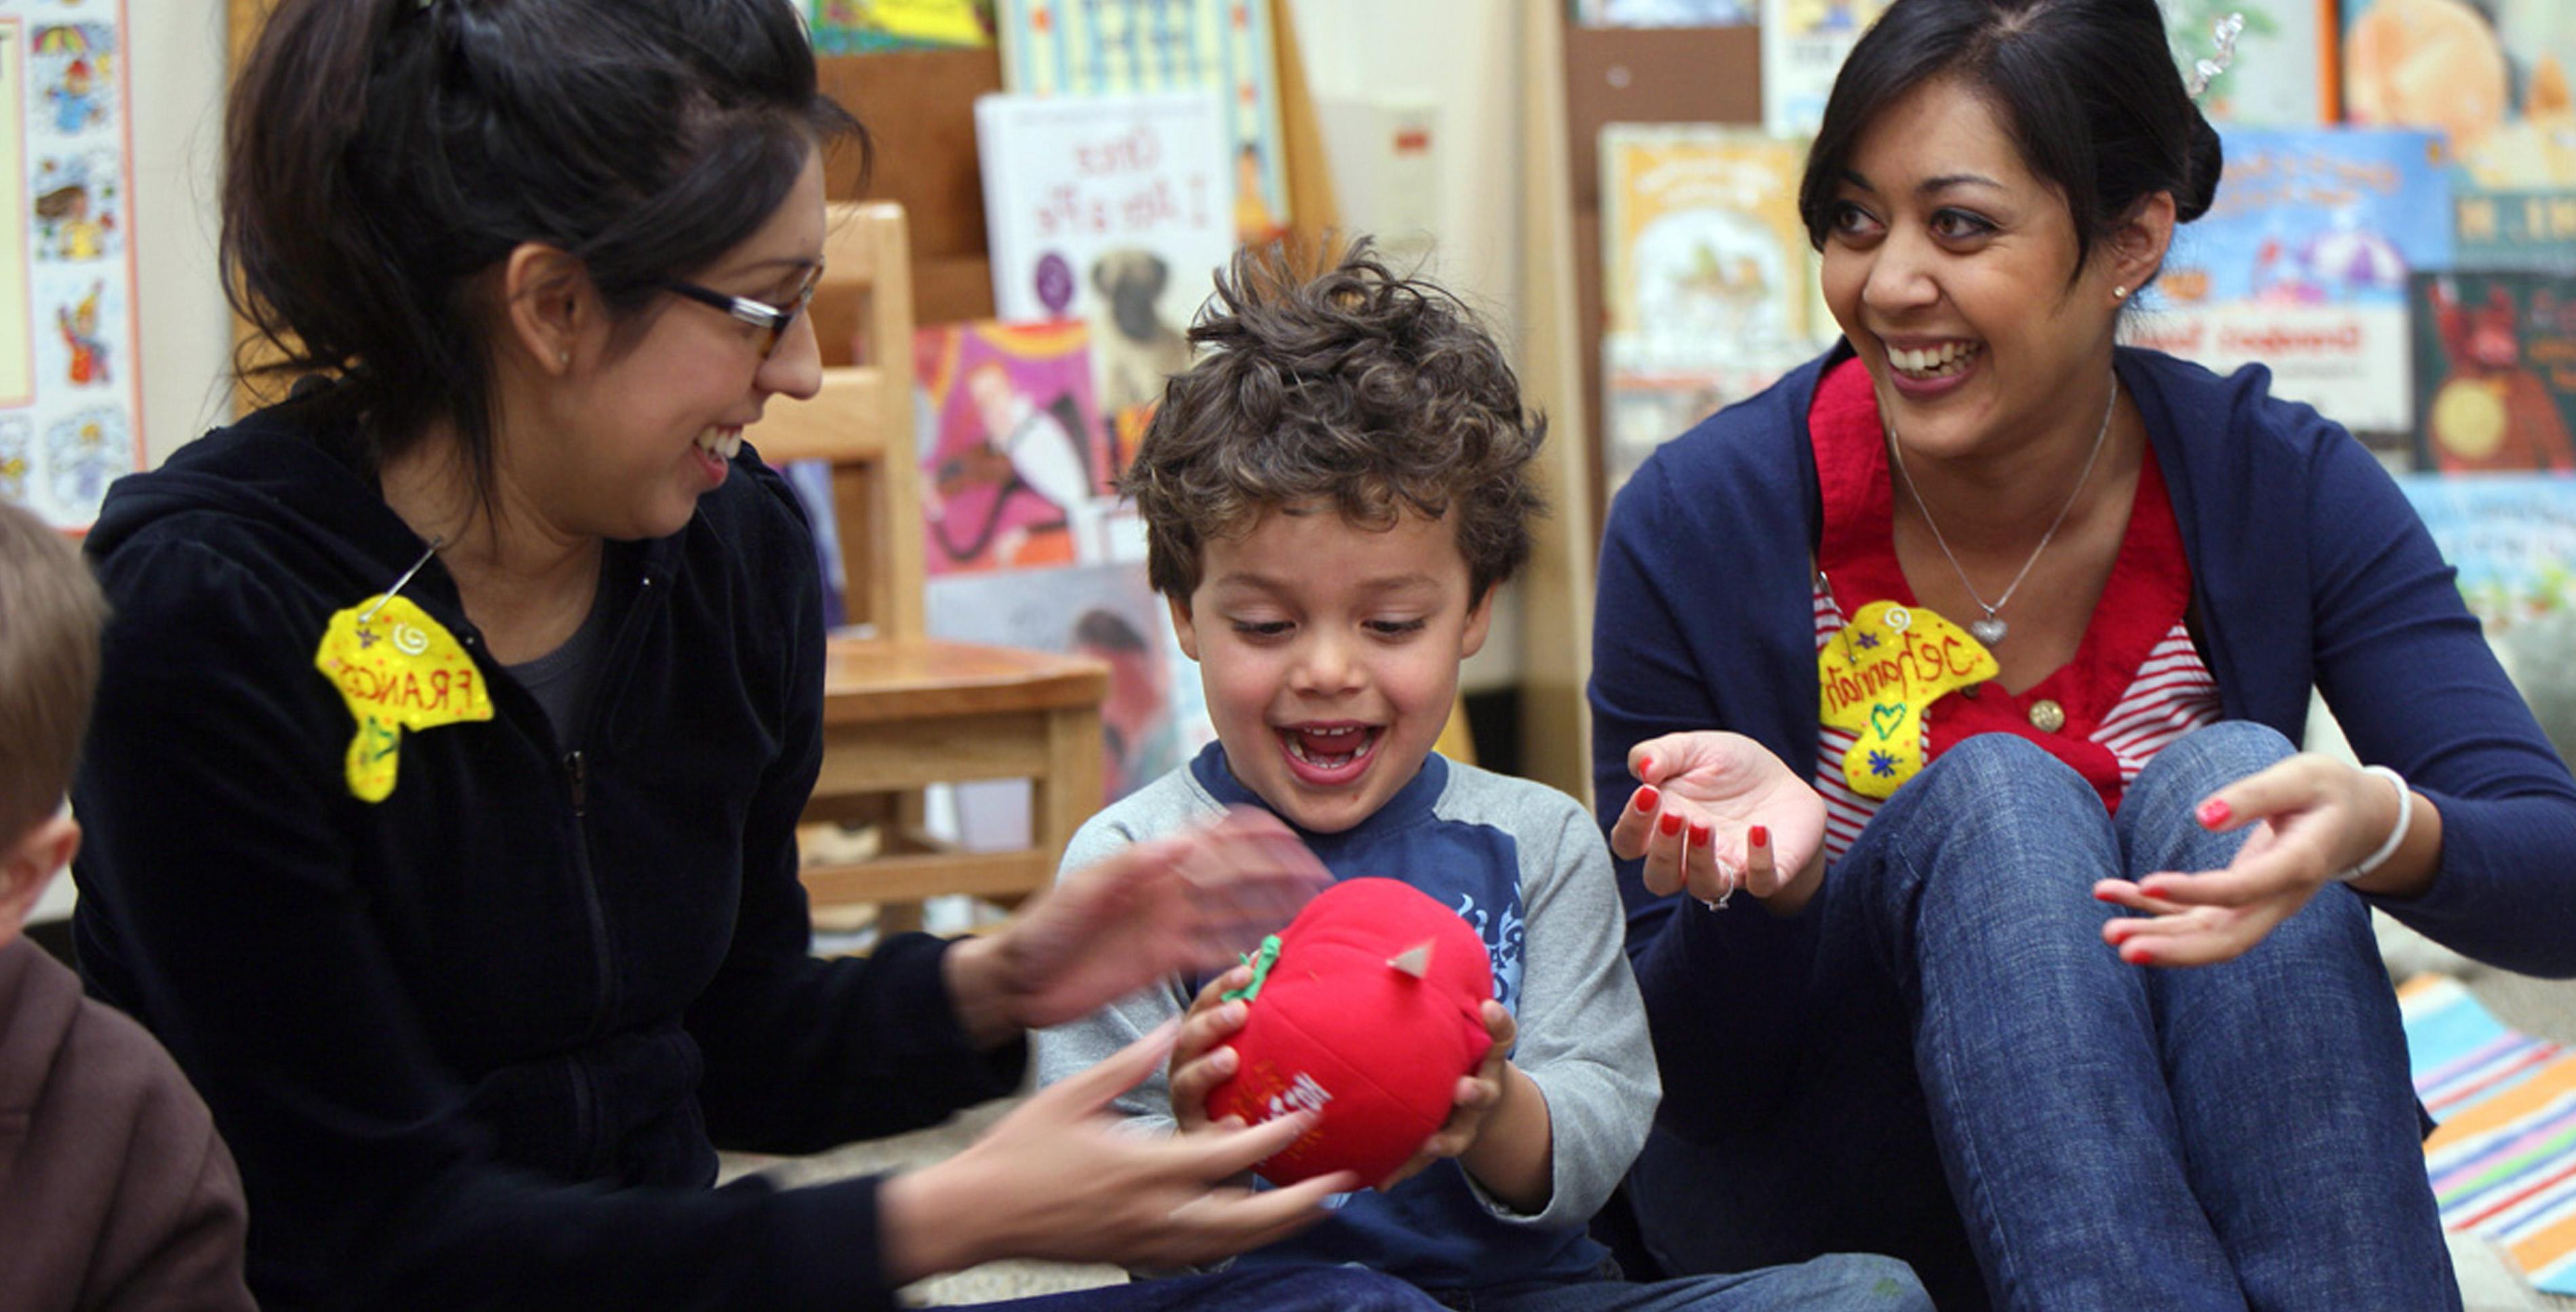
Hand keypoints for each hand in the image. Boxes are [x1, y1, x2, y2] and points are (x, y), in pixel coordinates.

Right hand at [879, 1023, 1356, 1279]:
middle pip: (1244, 1220)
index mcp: (1141, 1166)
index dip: (1275, 1138)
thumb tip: (1171, 1023)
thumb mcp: (1074, 1094)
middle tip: (1341, 1184)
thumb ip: (1129, 1062)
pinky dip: (1235, 1240)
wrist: (977, 1214)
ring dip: (1276, 1227)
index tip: (1309, 1116)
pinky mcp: (1132, 1253)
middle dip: (1296, 1205)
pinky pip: (1199, 1252)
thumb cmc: (1020, 1148)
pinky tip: (1253, 1228)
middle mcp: (1152, 1211)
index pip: (1226, 1155)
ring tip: (1315, 1209)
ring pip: (1227, 1243)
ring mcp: (1144, 1240)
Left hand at [953, 809, 1328, 1038]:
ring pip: (1233, 912)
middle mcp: (1168, 891)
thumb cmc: (1043, 926)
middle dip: (1277, 872)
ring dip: (1271, 907)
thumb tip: (1185, 839)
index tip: (1294, 834)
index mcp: (1151, 865)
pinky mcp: (1164, 963)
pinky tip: (1274, 947)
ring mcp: (1169, 927)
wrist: (1019, 979)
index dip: (1254, 834)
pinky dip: (1244, 947)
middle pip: (1235, 876)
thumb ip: (1132, 868)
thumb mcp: (1083, 891)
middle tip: (1321, 879)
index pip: (1214, 839)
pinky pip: (1213, 951)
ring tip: (1311, 908)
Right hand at [1169, 965, 1254, 1135]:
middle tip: (1240, 1010)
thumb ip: (1252, 1012)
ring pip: (1186, 1085)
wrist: (1212, 1150)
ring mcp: (1186, 1105)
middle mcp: (1183, 1068)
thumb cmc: (1233, 1086)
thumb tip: (1278, 960)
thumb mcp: (1241, 1046)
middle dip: (1212, 1022)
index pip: (1203, 1005)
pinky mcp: (1194, 1140)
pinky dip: (1219, 1129)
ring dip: (1207, 1069)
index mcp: (1195, 1042)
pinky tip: (1238, 1123)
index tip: (1251, 969)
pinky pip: (1203, 1136)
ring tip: (1230, 1059)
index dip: (1223, 985)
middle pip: (1188, 1040)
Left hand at [1378, 1001, 1516, 1191]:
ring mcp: (1464, 1123)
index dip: (1497, 1024)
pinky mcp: (1442, 1144)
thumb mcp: (1459, 1027)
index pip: (1500, 1036)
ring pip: (1457, 1136)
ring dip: (1443, 1140)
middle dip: (1475, 1091)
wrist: (1474, 1098)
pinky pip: (1422, 1161)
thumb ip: (1442, 1004)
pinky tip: (1381, 1181)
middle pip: (1484, 1092)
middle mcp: (1481, 1091)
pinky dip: (1404, 1170)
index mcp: (1486, 1057)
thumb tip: (1397, 959)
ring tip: (1428, 1144)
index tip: (1488, 1009)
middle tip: (1464, 1088)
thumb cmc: (1457, 1051)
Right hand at [1608, 731, 1826, 911]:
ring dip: (1700, 862)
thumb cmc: (1727, 768)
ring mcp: (1729, 868)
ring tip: (1705, 825)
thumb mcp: (1693, 748)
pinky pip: (1761, 883)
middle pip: (1659, 879)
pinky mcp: (1768, 872)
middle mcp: (1688, 858)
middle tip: (1675, 814)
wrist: (1780, 780)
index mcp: (1661, 828)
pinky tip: (1759, 829)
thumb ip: (1660, 753)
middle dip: (1663, 852)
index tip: (1648, 791)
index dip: (1631, 825)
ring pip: (1705, 887)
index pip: (1629, 844)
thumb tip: (1643, 770)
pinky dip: (1760, 863)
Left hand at [2091, 753, 2412, 966]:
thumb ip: (2254, 795)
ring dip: (2157, 937)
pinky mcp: (2238, 903)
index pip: (2243, 889)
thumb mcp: (2300, 777)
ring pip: (2206, 938)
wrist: (2358, 821)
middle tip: (2122, 946)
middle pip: (2227, 939)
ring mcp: (2259, 907)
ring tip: (2108, 932)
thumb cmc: (2327, 792)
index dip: (2196, 892)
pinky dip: (2151, 909)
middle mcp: (2279, 898)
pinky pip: (2192, 917)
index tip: (2150, 881)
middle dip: (2175, 948)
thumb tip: (2202, 816)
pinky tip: (2109, 893)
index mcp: (2299, 865)